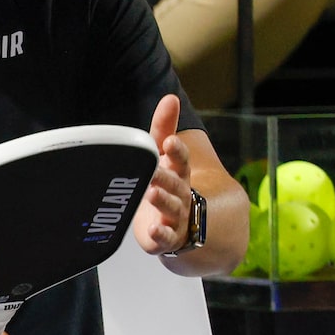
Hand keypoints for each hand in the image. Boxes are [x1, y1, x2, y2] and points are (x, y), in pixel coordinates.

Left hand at [133, 93, 199, 255]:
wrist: (182, 222)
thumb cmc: (169, 182)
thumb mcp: (164, 156)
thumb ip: (164, 128)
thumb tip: (170, 97)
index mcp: (179, 172)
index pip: (181, 160)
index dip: (176, 152)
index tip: (170, 142)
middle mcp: (181, 193)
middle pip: (176, 184)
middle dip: (165, 177)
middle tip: (154, 172)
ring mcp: (176, 216)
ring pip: (172, 208)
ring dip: (162, 201)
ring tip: (151, 194)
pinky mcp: (167, 237)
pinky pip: (167, 237)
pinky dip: (161, 234)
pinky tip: (154, 229)